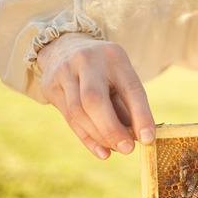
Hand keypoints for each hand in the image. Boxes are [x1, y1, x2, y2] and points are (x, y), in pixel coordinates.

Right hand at [37, 33, 154, 158]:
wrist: (64, 46)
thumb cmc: (104, 69)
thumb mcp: (121, 76)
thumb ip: (128, 105)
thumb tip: (139, 138)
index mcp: (114, 56)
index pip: (130, 88)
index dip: (140, 115)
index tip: (148, 138)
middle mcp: (86, 60)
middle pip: (94, 100)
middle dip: (112, 129)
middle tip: (128, 149)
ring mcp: (64, 72)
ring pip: (78, 111)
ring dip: (99, 136)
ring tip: (116, 149)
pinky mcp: (50, 86)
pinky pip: (69, 118)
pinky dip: (87, 138)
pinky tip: (101, 151)